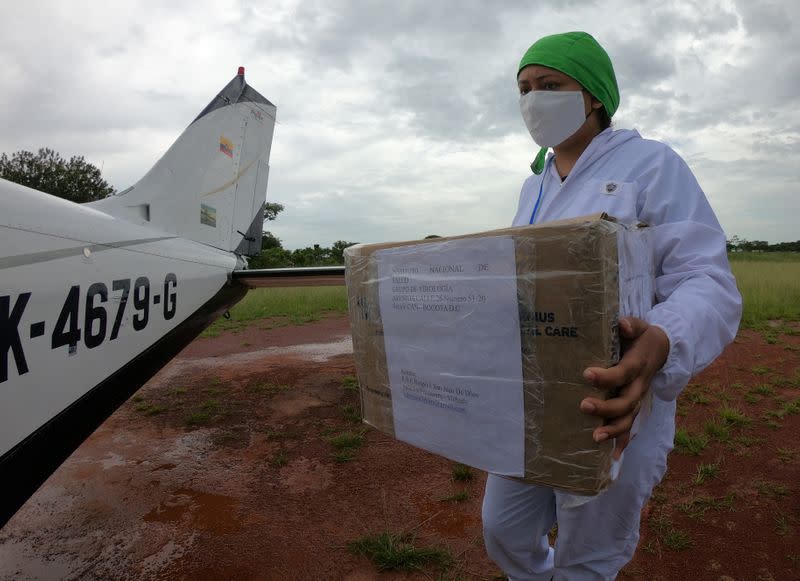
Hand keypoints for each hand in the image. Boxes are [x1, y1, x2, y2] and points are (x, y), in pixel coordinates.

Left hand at [579, 317, 669, 459]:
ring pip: (629, 419)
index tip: (586, 374)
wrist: (663, 349)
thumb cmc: (642, 337)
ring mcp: (638, 399)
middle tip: (583, 406)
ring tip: (595, 437)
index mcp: (637, 365)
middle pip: (626, 402)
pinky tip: (612, 458)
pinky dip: (623, 443)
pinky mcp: (635, 407)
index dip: (606, 376)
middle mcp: (639, 385)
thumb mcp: (640, 326)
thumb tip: (622, 324)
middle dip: (606, 408)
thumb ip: (631, 325)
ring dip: (613, 430)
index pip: (622, 373)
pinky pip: (630, 428)